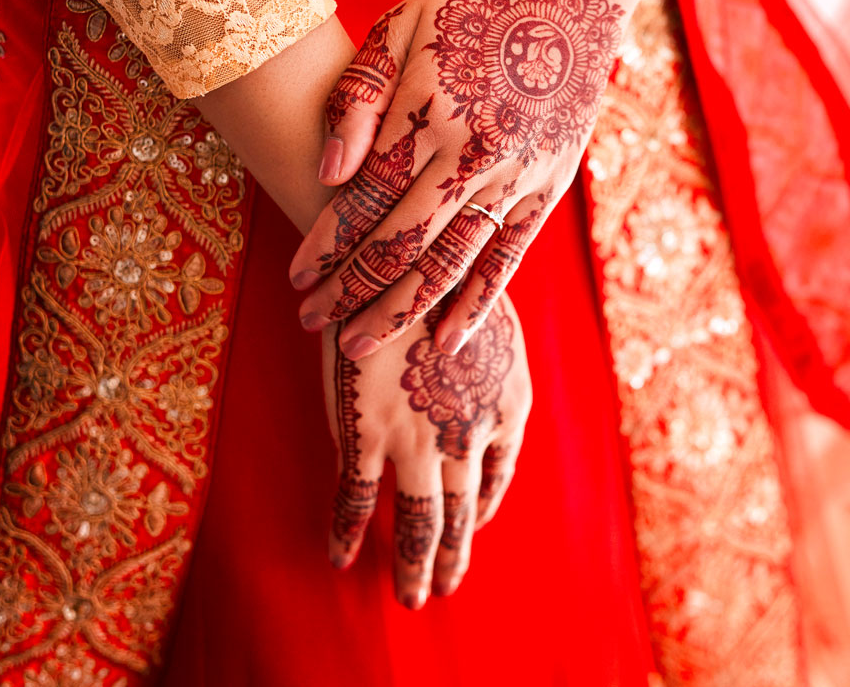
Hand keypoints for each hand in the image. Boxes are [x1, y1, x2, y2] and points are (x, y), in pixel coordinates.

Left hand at [290, 0, 625, 359]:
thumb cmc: (472, 0)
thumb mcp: (402, 24)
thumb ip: (361, 97)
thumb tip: (326, 169)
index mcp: (428, 112)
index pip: (363, 200)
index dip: (324, 246)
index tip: (295, 279)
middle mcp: (472, 154)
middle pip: (399, 244)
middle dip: (350, 290)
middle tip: (313, 321)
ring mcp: (515, 175)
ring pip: (450, 262)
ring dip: (401, 311)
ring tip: (360, 346)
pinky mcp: (547, 187)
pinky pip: (508, 257)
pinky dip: (478, 303)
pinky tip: (447, 340)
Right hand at [324, 293, 530, 608]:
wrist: (398, 252)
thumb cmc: (445, 276)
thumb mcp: (491, 324)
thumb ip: (487, 372)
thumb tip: (470, 395)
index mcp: (510, 407)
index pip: (497, 477)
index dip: (482, 510)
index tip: (470, 528)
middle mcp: (472, 433)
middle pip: (461, 514)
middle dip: (450, 558)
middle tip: (440, 590)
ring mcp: (420, 438)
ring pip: (419, 523)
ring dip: (413, 566)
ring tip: (410, 598)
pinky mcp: (368, 433)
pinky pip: (356, 500)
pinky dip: (345, 533)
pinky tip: (339, 556)